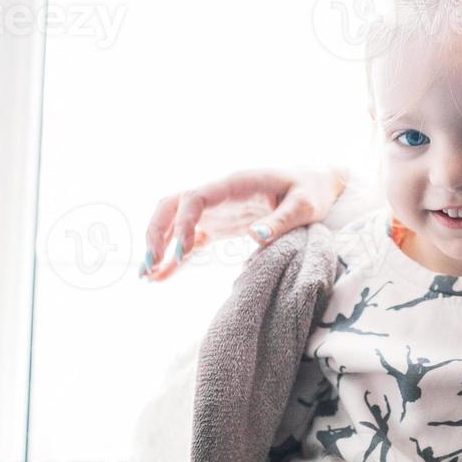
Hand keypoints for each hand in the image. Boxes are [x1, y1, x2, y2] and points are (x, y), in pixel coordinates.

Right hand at [140, 166, 346, 280]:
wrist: (315, 184)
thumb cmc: (311, 191)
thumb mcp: (305, 205)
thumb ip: (281, 221)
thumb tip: (256, 237)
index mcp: (235, 184)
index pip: (194, 198)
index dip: (181, 224)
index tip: (179, 254)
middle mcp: (218, 194)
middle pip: (172, 206)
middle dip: (156, 233)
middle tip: (150, 266)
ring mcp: (216, 209)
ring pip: (174, 222)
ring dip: (158, 246)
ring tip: (146, 277)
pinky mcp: (219, 225)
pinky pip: (190, 240)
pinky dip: (175, 257)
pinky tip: (162, 277)